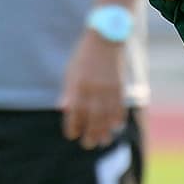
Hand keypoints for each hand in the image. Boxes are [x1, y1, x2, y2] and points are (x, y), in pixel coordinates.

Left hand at [59, 33, 124, 147]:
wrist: (105, 39)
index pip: (75, 113)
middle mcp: (93, 90)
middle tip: (88, 145)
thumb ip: (68, 91)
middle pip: (93, 119)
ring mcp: (108, 90)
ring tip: (103, 141)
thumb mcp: (71, 71)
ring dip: (105, 132)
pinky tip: (115, 127)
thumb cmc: (84, 56)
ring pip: (108, 117)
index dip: (73, 127)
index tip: (71, 135)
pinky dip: (118, 119)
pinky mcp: (120, 87)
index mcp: (78, 86)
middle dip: (90, 135)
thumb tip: (63, 109)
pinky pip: (120, 108)